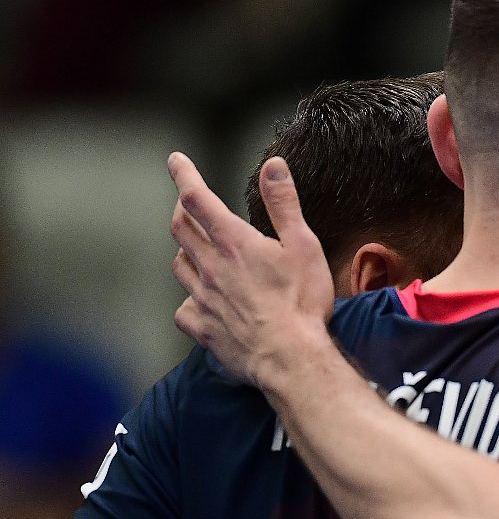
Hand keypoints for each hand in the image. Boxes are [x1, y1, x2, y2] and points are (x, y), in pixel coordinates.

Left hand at [168, 153, 334, 387]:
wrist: (291, 358)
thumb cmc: (302, 302)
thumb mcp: (303, 245)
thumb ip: (284, 205)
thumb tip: (273, 166)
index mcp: (234, 242)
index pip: (197, 198)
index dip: (183, 175)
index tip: (175, 160)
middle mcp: (210, 266)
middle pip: (180, 228)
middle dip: (181, 209)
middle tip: (187, 201)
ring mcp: (203, 298)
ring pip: (179, 265)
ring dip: (185, 250)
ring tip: (196, 247)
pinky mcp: (202, 327)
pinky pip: (184, 308)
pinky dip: (189, 298)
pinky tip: (201, 300)